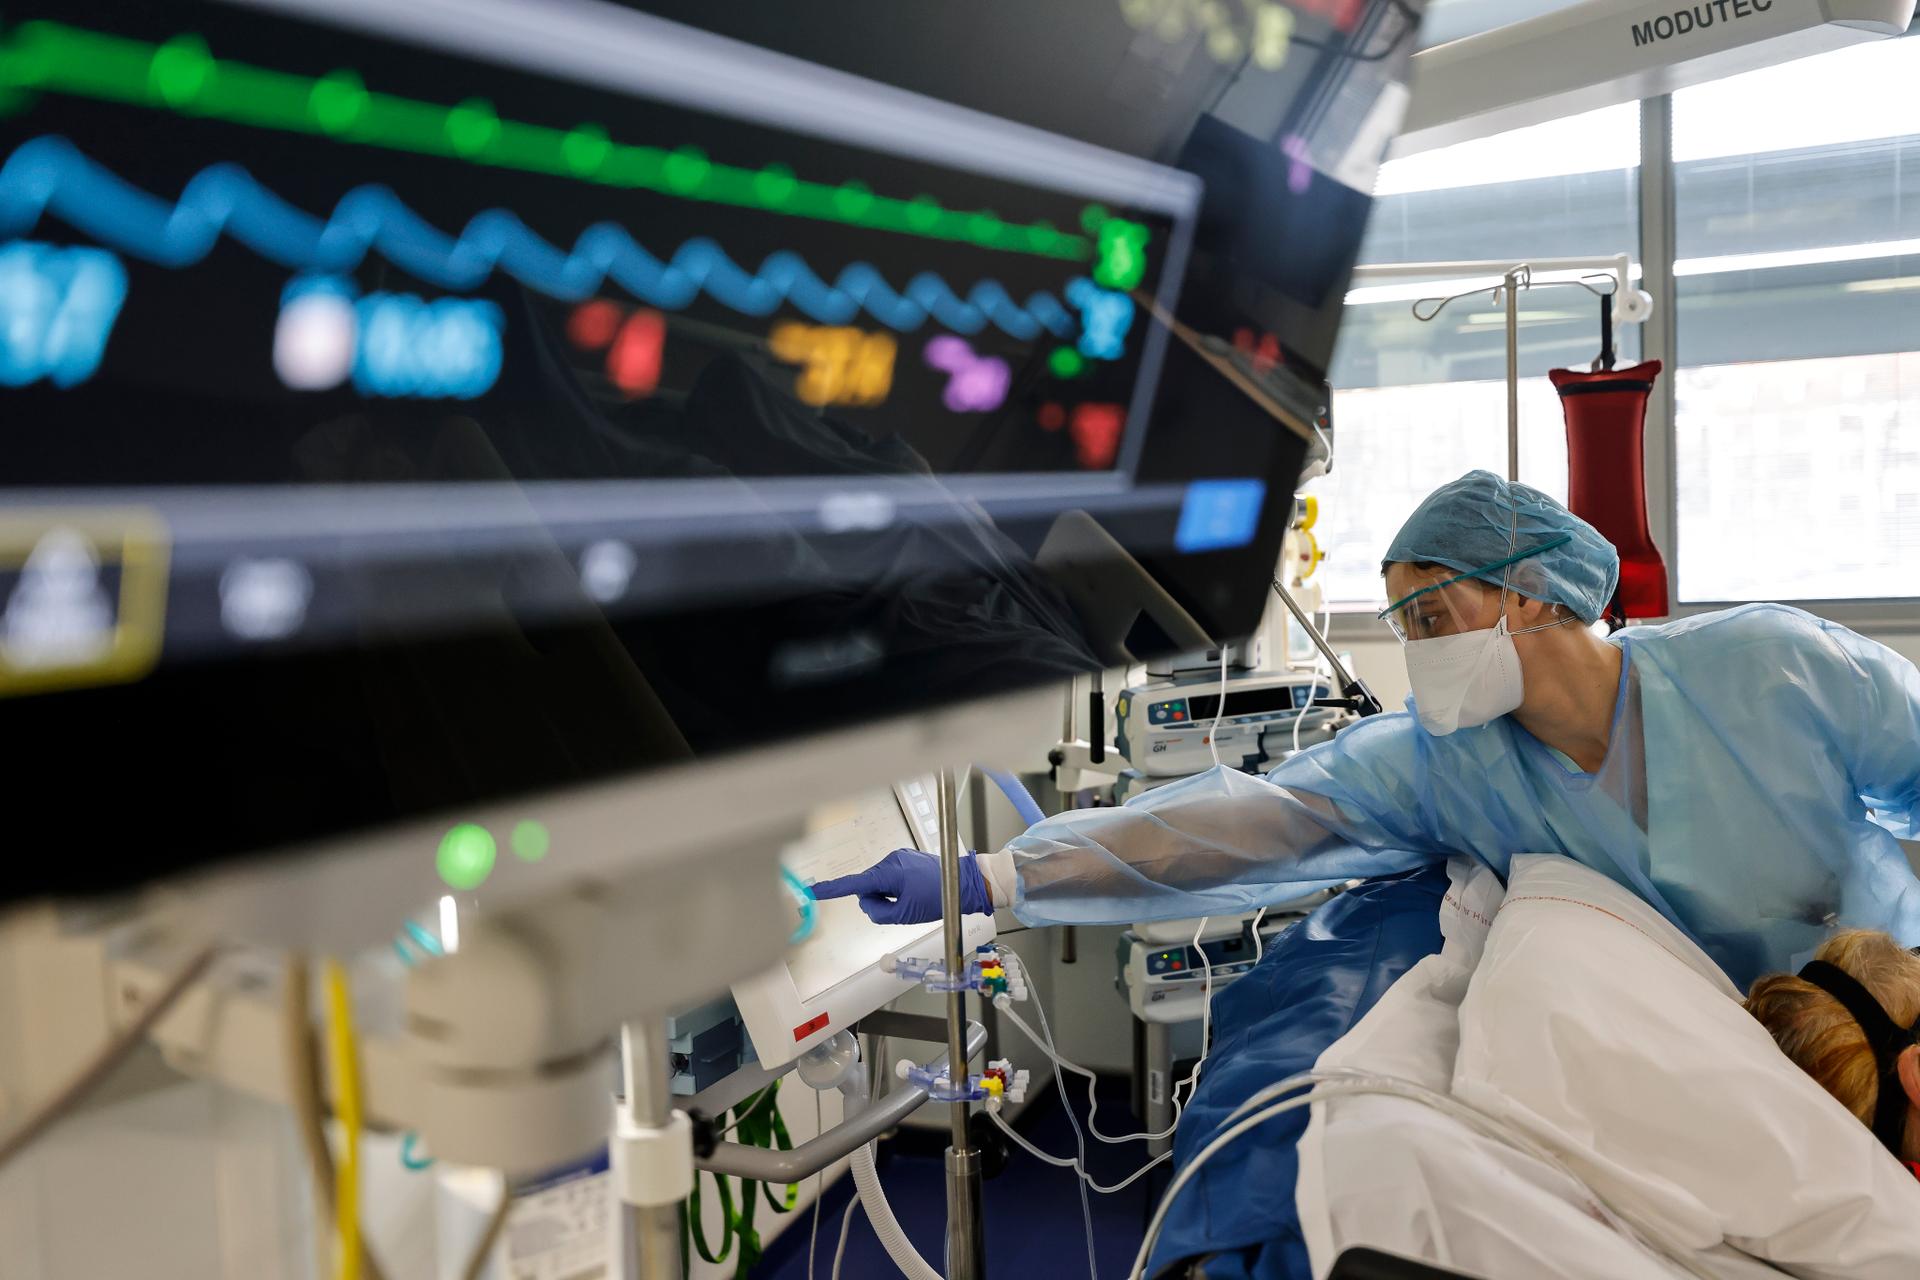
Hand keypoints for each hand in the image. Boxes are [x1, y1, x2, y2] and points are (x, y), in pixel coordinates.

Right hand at [808, 848, 993, 924]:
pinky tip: (913, 891)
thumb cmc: (939, 898)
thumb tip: (867, 904)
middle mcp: (890, 860)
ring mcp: (898, 857)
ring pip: (879, 883)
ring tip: (912, 898)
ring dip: (889, 894)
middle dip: (878, 900)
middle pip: (867, 886)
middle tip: (901, 907)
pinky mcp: (905, 859)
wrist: (964, 883)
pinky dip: (895, 888)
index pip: (853, 883)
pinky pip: (890, 877)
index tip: (813, 891)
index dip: (831, 889)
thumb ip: (878, 912)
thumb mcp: (905, 914)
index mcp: (889, 872)